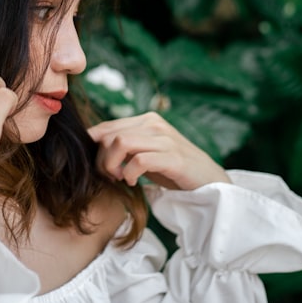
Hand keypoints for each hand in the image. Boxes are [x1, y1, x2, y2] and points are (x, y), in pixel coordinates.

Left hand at [87, 112, 230, 189]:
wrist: (209, 182)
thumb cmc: (173, 169)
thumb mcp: (145, 153)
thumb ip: (124, 147)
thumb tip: (92, 148)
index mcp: (146, 120)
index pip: (106, 127)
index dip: (93, 147)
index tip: (98, 167)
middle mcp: (155, 124)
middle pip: (109, 135)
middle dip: (101, 159)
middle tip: (110, 177)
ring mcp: (165, 139)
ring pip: (120, 143)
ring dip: (112, 165)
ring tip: (120, 178)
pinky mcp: (174, 158)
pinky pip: (139, 160)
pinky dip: (130, 173)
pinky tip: (133, 182)